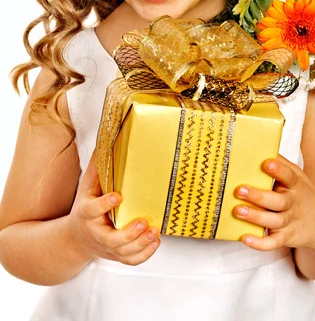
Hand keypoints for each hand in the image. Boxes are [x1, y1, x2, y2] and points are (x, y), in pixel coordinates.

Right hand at [68, 150, 160, 265]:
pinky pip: (130, 261)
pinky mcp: (116, 255)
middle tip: (143, 222)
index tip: (117, 196)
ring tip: (154, 232)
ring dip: (140, 244)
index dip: (104, 204)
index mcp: (86, 213)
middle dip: (128, 233)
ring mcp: (106, 247)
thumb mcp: (87, 186)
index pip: (92, 210)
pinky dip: (144, 255)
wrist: (75, 238)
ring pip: (123, 252)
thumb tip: (107, 138)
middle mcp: (96, 233)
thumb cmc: (85, 206)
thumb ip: (97, 166)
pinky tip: (154, 242)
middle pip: (110, 240)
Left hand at [233, 154, 314, 253]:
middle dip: (258, 196)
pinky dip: (259, 243)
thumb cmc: (304, 195)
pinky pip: (272, 243)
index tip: (267, 163)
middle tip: (240, 190)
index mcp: (296, 185)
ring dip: (255, 217)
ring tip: (238, 211)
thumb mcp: (298, 177)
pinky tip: (244, 238)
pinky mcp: (286, 238)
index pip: (288, 176)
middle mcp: (293, 203)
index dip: (278, 169)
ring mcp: (290, 222)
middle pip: (277, 201)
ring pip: (272, 221)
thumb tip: (259, 146)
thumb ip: (281, 164)